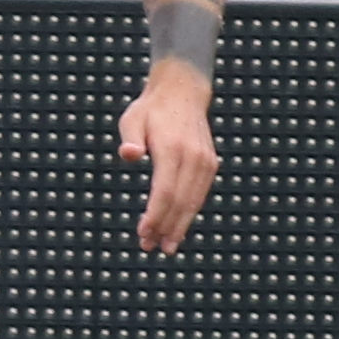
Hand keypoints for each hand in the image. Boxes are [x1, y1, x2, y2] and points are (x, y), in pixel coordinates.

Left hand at [118, 59, 217, 253]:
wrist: (183, 91)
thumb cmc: (151, 109)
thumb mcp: (132, 117)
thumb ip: (130, 137)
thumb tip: (128, 154)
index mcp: (173, 148)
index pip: (165, 191)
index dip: (155, 216)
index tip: (143, 234)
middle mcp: (193, 157)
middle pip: (180, 201)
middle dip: (166, 227)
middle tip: (151, 247)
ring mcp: (205, 161)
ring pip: (193, 201)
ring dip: (179, 225)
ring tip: (166, 245)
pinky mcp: (210, 164)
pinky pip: (200, 194)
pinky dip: (189, 212)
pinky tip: (178, 226)